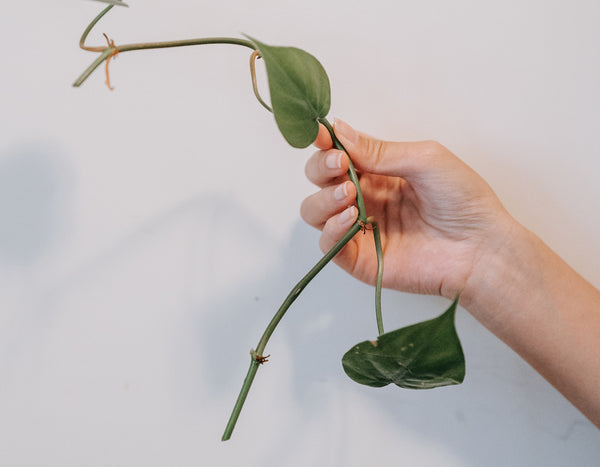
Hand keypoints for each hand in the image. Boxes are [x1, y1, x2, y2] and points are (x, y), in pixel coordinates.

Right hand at [301, 119, 514, 299]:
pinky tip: (351, 217)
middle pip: (319, 180)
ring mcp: (359, 229)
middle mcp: (364, 198)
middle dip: (321, 167)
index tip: (322, 137)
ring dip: (323, 198)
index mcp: (378, 172)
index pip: (337, 155)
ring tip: (349, 193)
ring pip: (314, 211)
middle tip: (340, 164)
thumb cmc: (462, 199)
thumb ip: (379, 151)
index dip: (325, 144)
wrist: (480, 247)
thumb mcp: (424, 160)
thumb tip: (339, 129)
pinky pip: (327, 244)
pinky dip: (330, 228)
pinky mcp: (359, 259)